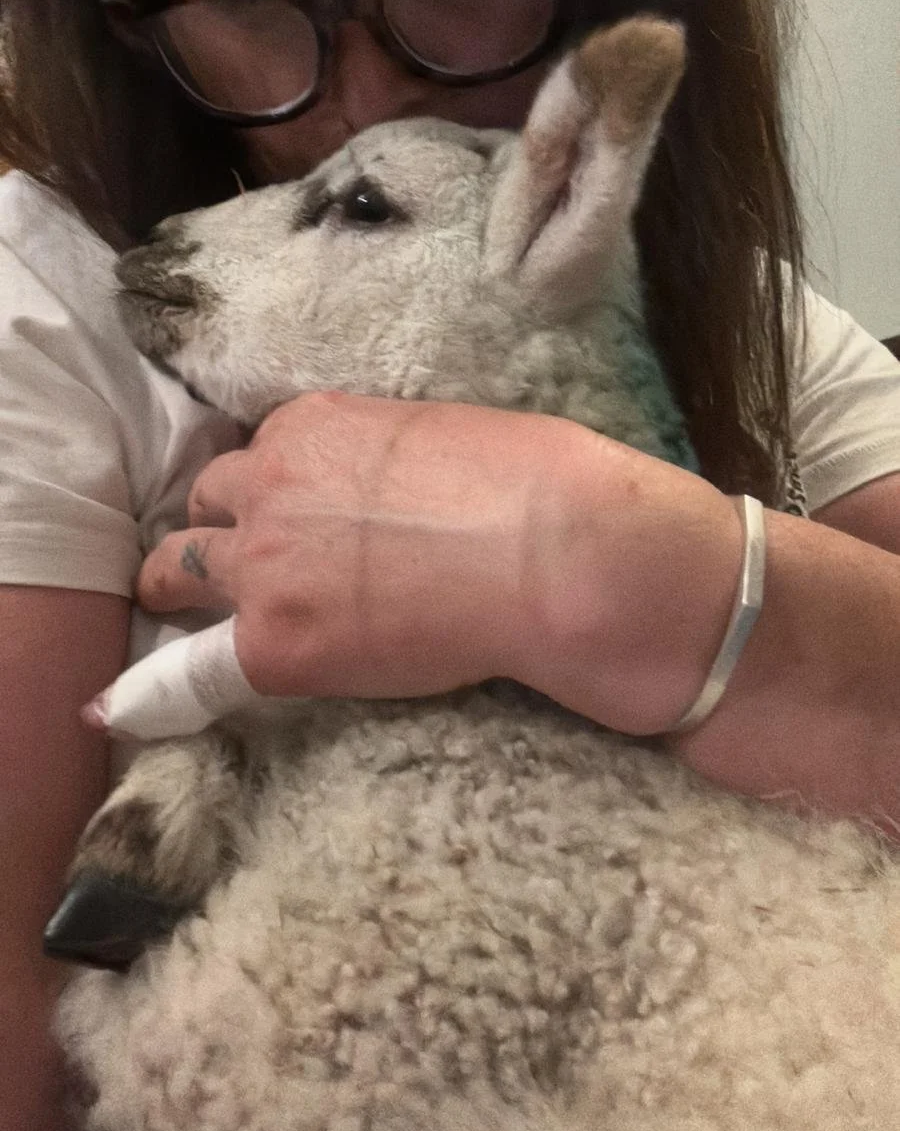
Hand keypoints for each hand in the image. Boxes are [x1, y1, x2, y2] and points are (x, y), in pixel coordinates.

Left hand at [137, 390, 740, 724]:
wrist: (550, 552)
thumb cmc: (532, 484)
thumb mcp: (439, 437)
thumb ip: (386, 461)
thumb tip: (394, 496)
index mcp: (313, 425)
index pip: (260, 456)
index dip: (265, 492)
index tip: (273, 516)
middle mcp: (269, 483)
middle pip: (207, 504)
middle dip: (220, 531)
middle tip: (237, 564)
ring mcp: (263, 565)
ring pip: (178, 568)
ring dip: (187, 588)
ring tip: (186, 617)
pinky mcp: (272, 644)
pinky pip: (191, 668)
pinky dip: (166, 684)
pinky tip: (128, 705)